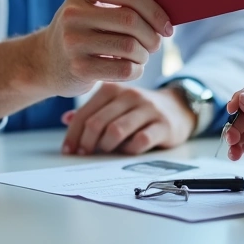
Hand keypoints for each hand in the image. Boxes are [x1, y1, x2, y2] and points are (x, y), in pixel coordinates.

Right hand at [35, 0, 172, 97]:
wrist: (45, 61)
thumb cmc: (83, 32)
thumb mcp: (93, 10)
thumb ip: (123, 5)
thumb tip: (168, 10)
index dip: (155, 9)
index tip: (168, 25)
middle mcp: (73, 14)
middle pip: (131, 20)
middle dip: (152, 34)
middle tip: (156, 43)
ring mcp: (73, 42)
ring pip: (129, 46)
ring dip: (144, 54)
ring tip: (141, 56)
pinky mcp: (78, 69)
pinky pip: (124, 70)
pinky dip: (136, 70)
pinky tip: (132, 68)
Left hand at [60, 83, 195, 154]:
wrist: (177, 107)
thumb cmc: (138, 110)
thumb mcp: (115, 105)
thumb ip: (93, 111)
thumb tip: (66, 119)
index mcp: (113, 89)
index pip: (86, 113)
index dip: (73, 134)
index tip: (69, 151)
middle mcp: (130, 95)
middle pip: (98, 122)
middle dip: (87, 143)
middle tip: (84, 154)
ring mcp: (148, 109)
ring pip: (116, 131)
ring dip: (106, 146)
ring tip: (106, 151)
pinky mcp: (163, 124)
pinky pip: (140, 141)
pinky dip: (129, 150)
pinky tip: (128, 150)